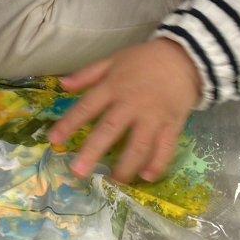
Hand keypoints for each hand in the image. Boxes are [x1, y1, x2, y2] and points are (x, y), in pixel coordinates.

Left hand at [47, 39, 202, 183]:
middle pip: (110, 129)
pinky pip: (165, 147)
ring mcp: (153, 116)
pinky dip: (158, 163)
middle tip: (78, 172)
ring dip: (125, 166)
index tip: (54, 140)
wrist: (184, 57)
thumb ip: (87, 74)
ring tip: (113, 181)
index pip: (86, 107)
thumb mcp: (113, 60)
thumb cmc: (144, 60)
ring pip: (138, 145)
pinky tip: (147, 177)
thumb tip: (62, 84)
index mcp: (113, 87)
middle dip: (93, 151)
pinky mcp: (172, 125)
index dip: (69, 123)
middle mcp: (131, 104)